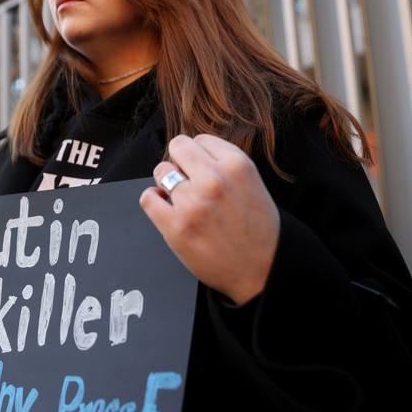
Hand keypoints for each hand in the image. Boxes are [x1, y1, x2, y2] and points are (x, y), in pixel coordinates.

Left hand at [139, 134, 280, 304]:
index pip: (201, 139)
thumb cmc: (258, 230)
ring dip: (167, 183)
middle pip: (178, 146)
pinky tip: (166, 209)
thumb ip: (224, 164)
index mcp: (238, 165)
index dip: (200, 156)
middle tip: (188, 180)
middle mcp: (215, 179)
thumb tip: (191, 153)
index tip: (203, 170)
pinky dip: (154, 201)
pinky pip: (148, 198)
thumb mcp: (252, 183)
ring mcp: (193, 203)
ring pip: (161, 171)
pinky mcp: (176, 227)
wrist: (263, 271)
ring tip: (181, 199)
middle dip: (180, 162)